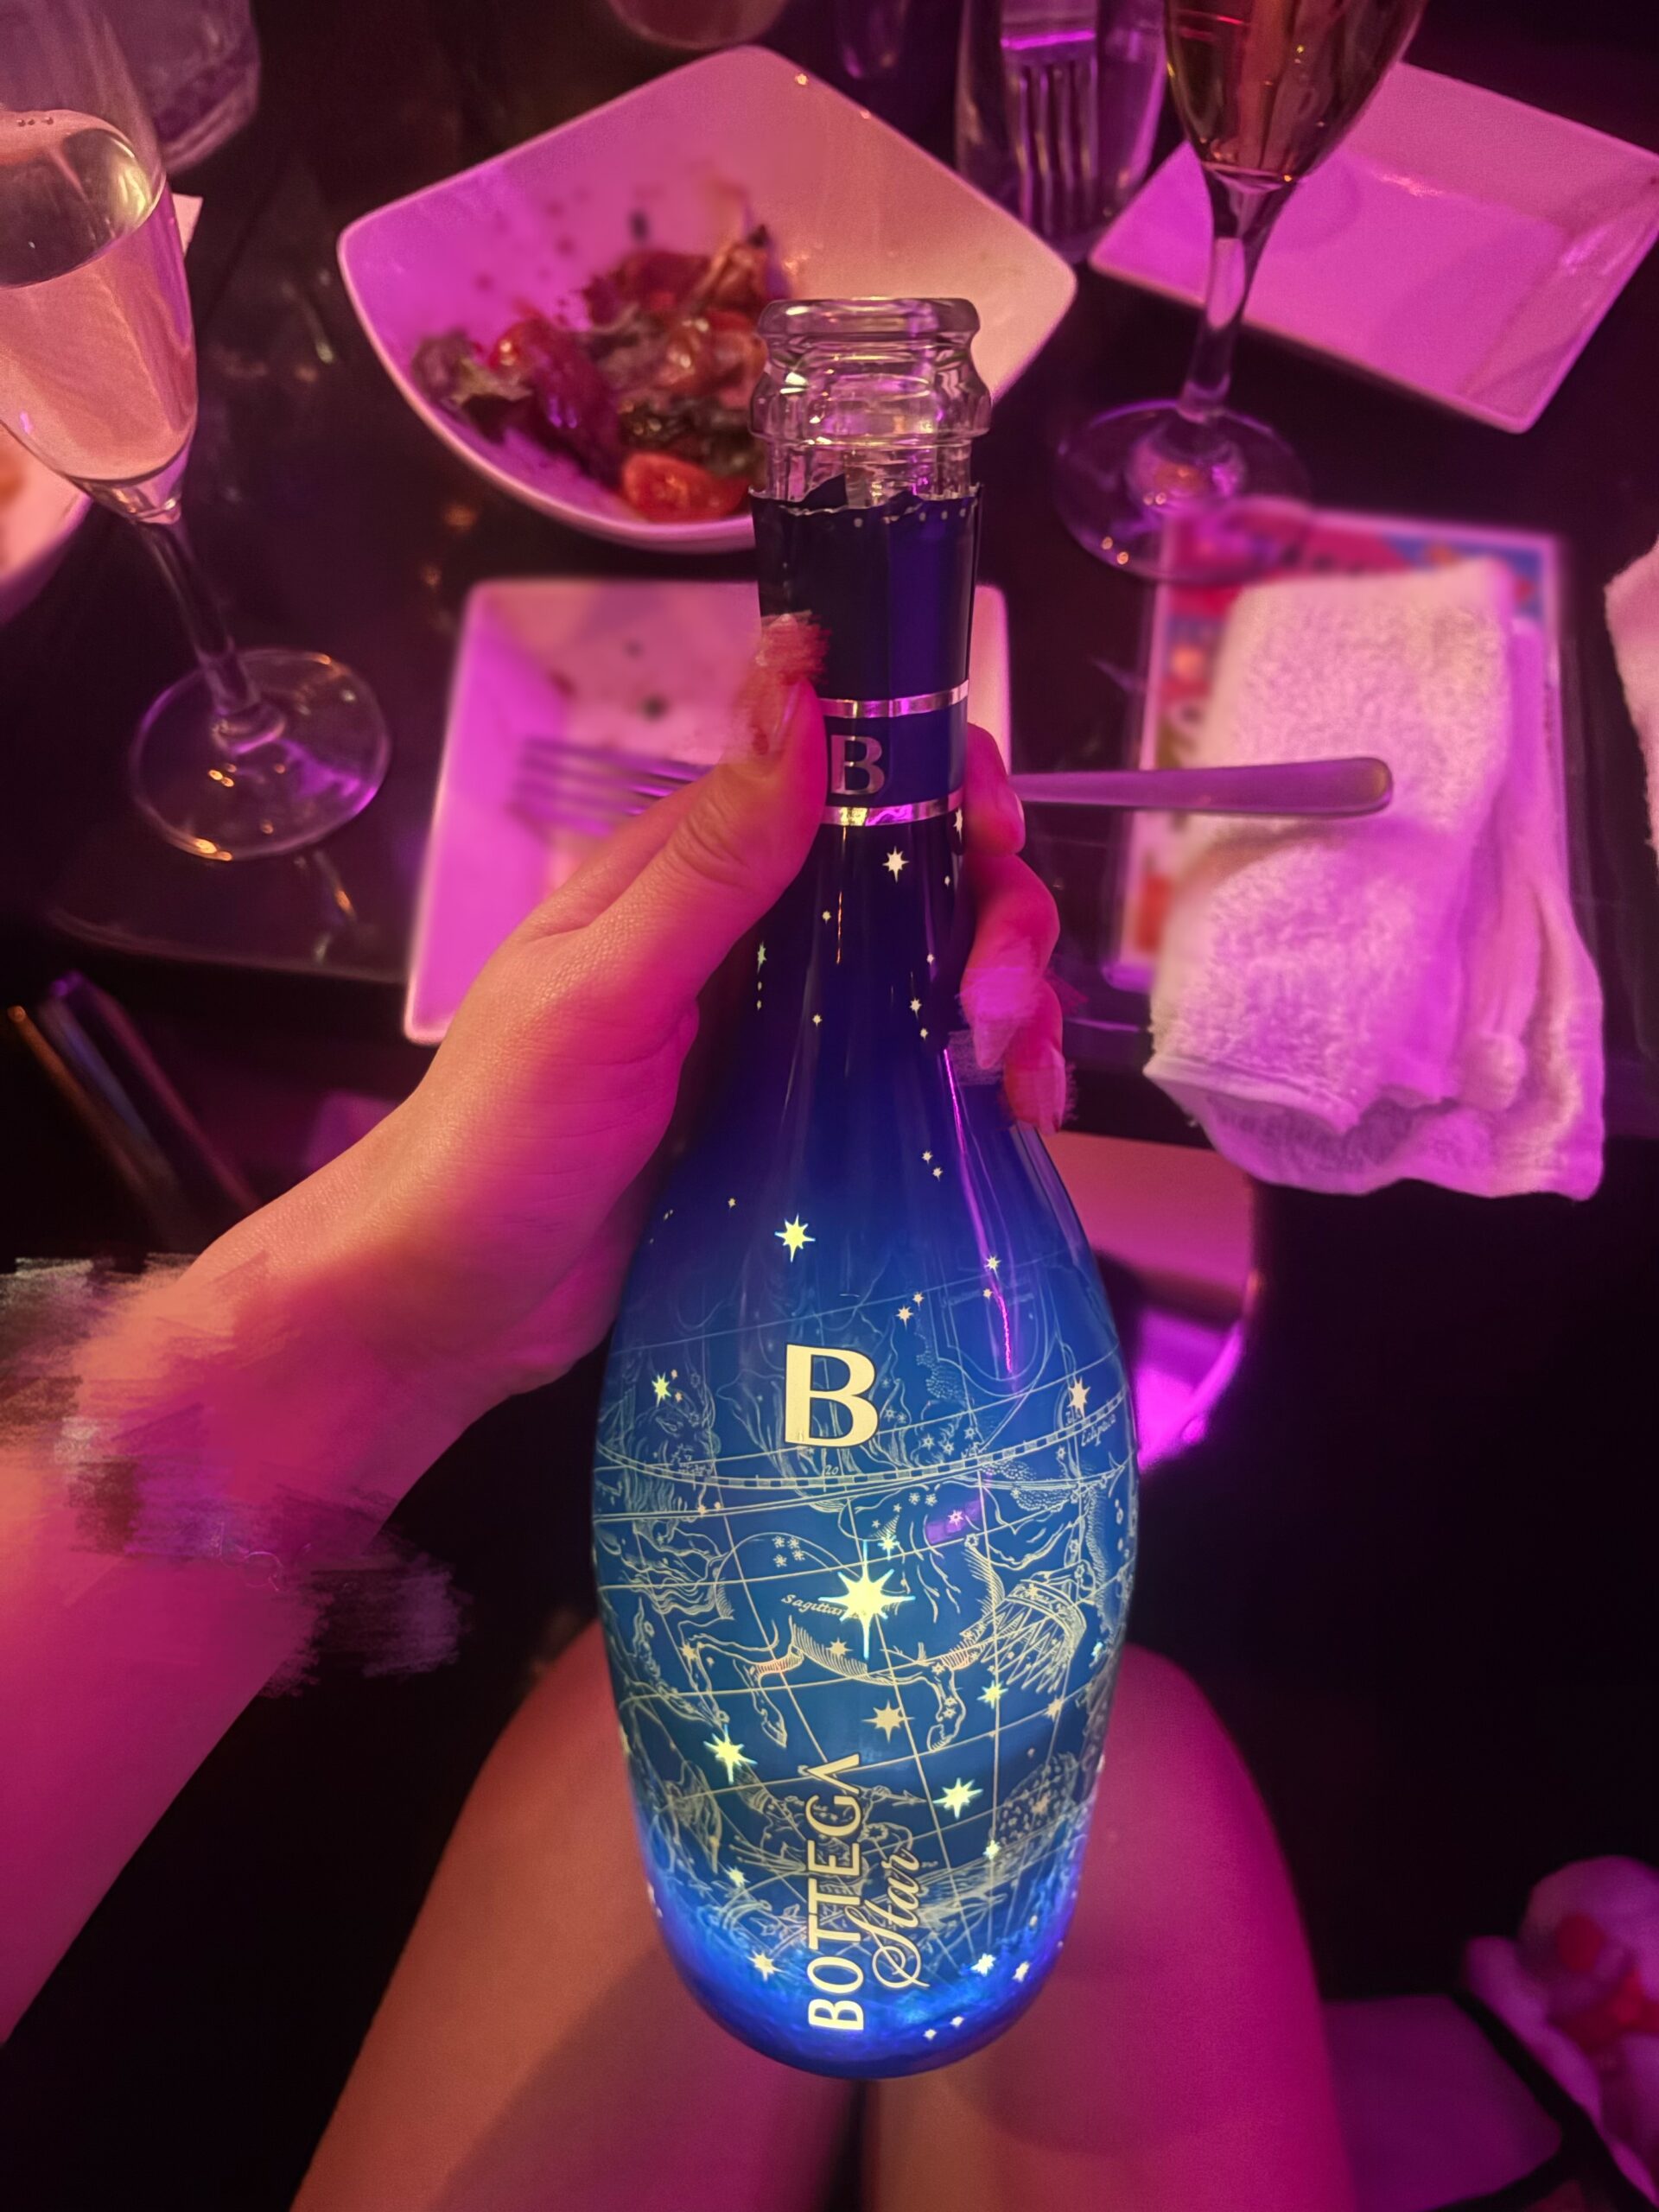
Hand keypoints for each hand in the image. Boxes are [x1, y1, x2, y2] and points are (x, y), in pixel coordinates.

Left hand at [198, 680, 1065, 1432]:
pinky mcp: (811, 1123)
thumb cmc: (499, 1140)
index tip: (992, 833)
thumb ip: (709, 856)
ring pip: (938, 973)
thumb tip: (798, 687)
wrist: (454, 1306)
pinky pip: (923, 1076)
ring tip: (1014, 1077)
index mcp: (693, 871)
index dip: (938, 782)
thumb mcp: (604, 991)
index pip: (845, 773)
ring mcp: (790, 1033)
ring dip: (1009, 1000)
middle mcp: (754, 937)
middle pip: (921, 876)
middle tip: (990, 1001)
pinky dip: (986, 1081)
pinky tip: (1019, 1117)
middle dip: (992, 914)